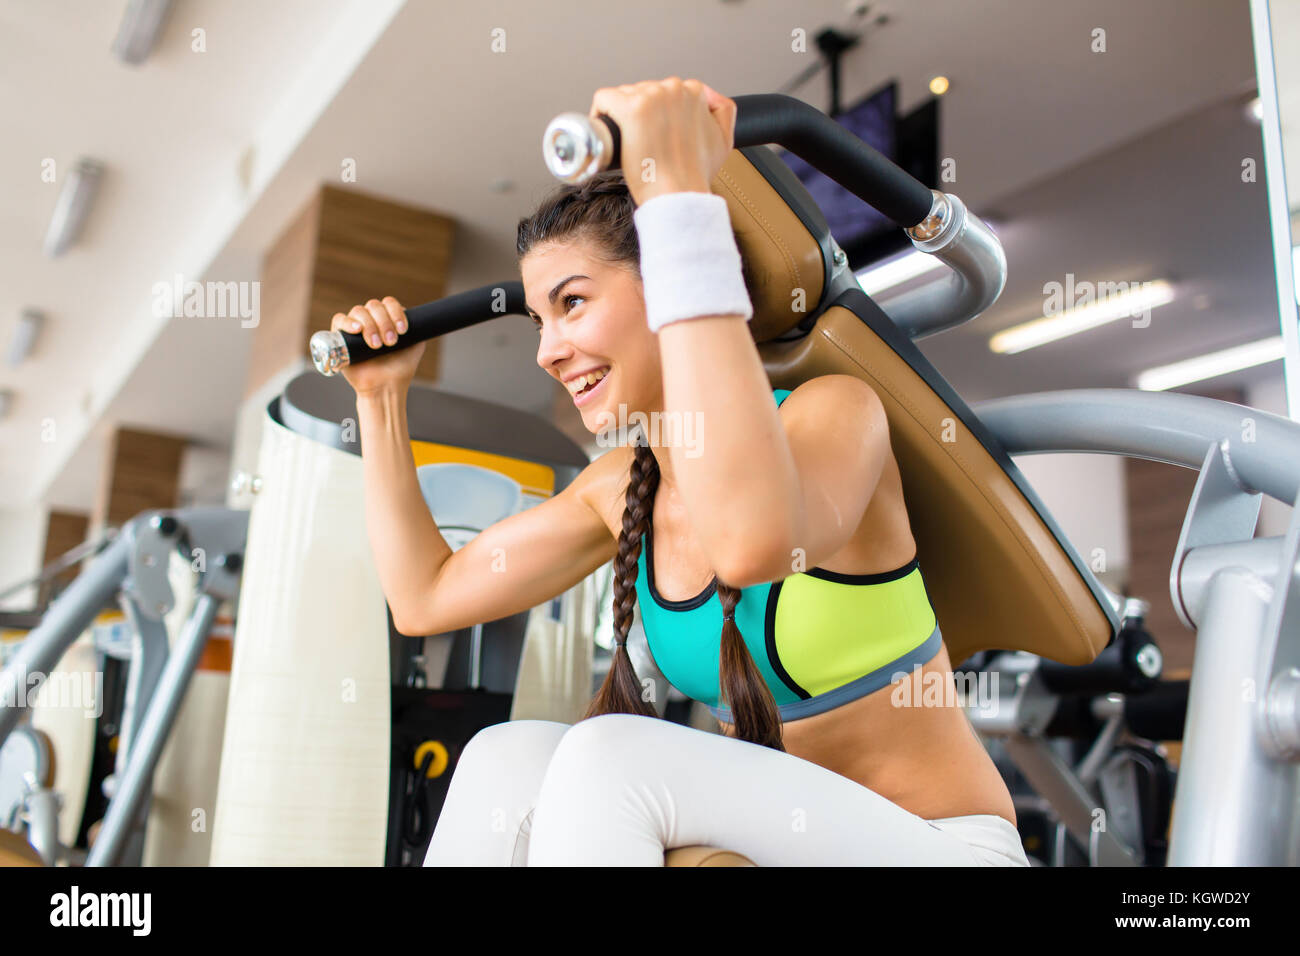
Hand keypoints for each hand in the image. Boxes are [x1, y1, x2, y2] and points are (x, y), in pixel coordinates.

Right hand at [329, 296, 426, 395]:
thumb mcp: (415, 346)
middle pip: (374, 306)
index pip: (389, 303)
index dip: (396, 313)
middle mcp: (370, 320)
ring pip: (359, 311)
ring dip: (370, 326)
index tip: (403, 331)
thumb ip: (417, 328)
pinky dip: (348, 322)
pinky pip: (339, 319)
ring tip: (376, 345)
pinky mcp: (340, 337)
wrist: (385, 387)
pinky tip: (357, 330)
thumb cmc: (400, 369)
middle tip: (390, 342)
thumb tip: (416, 316)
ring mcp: (355, 327)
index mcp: (387, 319)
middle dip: (384, 323)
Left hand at [589, 77, 735, 206]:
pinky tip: (608, 133)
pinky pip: (604, 99)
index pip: (664, 91)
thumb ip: (722, 112)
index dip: (656, 114)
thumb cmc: (694, 175)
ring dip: (621, 116)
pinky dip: (600, 114)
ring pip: (623, 95)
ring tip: (628, 142)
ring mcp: (651, 97)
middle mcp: (673, 89)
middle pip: (642, 91)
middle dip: (640, 115)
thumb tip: (710, 100)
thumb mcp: (723, 140)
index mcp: (694, 93)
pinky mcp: (629, 109)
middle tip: (641, 142)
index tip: (653, 132)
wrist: (679, 194)